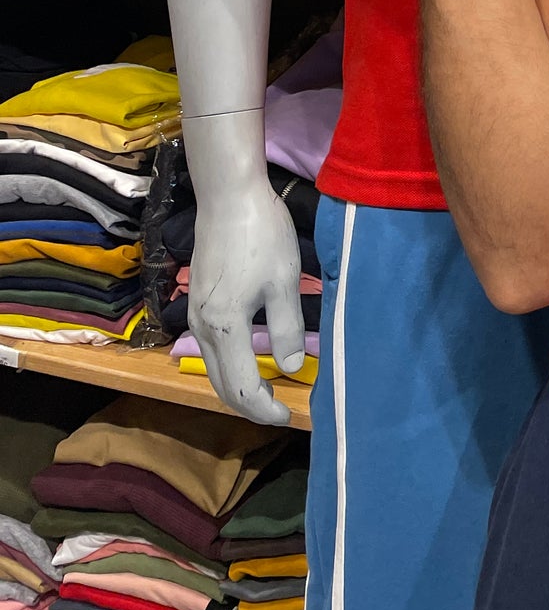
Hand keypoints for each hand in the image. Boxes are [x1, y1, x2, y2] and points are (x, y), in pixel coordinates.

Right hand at [187, 180, 305, 428]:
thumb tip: (292, 367)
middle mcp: (202, 327)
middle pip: (221, 384)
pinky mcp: (197, 300)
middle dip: (249, 403)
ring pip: (213, 367)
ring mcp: (196, 314)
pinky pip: (211, 347)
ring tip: (269, 387)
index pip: (241, 388)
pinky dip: (230, 363)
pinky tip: (252, 355)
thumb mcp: (284, 282)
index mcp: (225, 327)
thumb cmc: (262, 235)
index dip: (264, 409)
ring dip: (238, 384)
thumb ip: (287, 329)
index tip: (289, 415)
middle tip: (279, 408)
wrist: (228, 195)